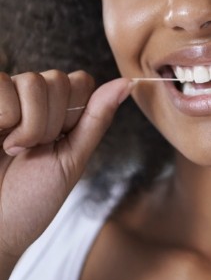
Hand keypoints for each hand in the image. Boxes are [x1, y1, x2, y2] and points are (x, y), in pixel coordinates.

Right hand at [0, 70, 130, 261]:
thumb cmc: (32, 199)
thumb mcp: (72, 159)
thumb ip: (97, 118)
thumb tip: (128, 82)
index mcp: (57, 110)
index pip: (81, 81)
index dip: (75, 112)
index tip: (60, 142)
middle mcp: (30, 98)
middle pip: (58, 79)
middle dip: (51, 124)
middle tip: (33, 150)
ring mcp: (6, 99)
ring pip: (32, 81)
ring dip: (28, 125)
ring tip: (14, 149)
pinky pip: (0, 82)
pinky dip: (4, 114)